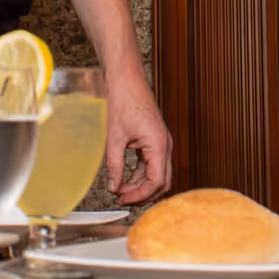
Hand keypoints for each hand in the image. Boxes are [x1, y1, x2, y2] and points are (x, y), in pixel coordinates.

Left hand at [104, 72, 172, 204]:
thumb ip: (114, 165)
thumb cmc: (123, 100)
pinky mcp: (154, 139)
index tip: (123, 199)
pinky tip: (125, 178)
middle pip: (162, 181)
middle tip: (123, 199)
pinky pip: (152, 163)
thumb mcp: (114, 137)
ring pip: (157, 173)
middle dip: (143, 193)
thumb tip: (113, 186)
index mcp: (159, 144)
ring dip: (141, 184)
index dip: (140, 195)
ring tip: (121, 190)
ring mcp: (161, 141)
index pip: (156, 181)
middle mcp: (164, 144)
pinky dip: (140, 173)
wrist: (125, 78)